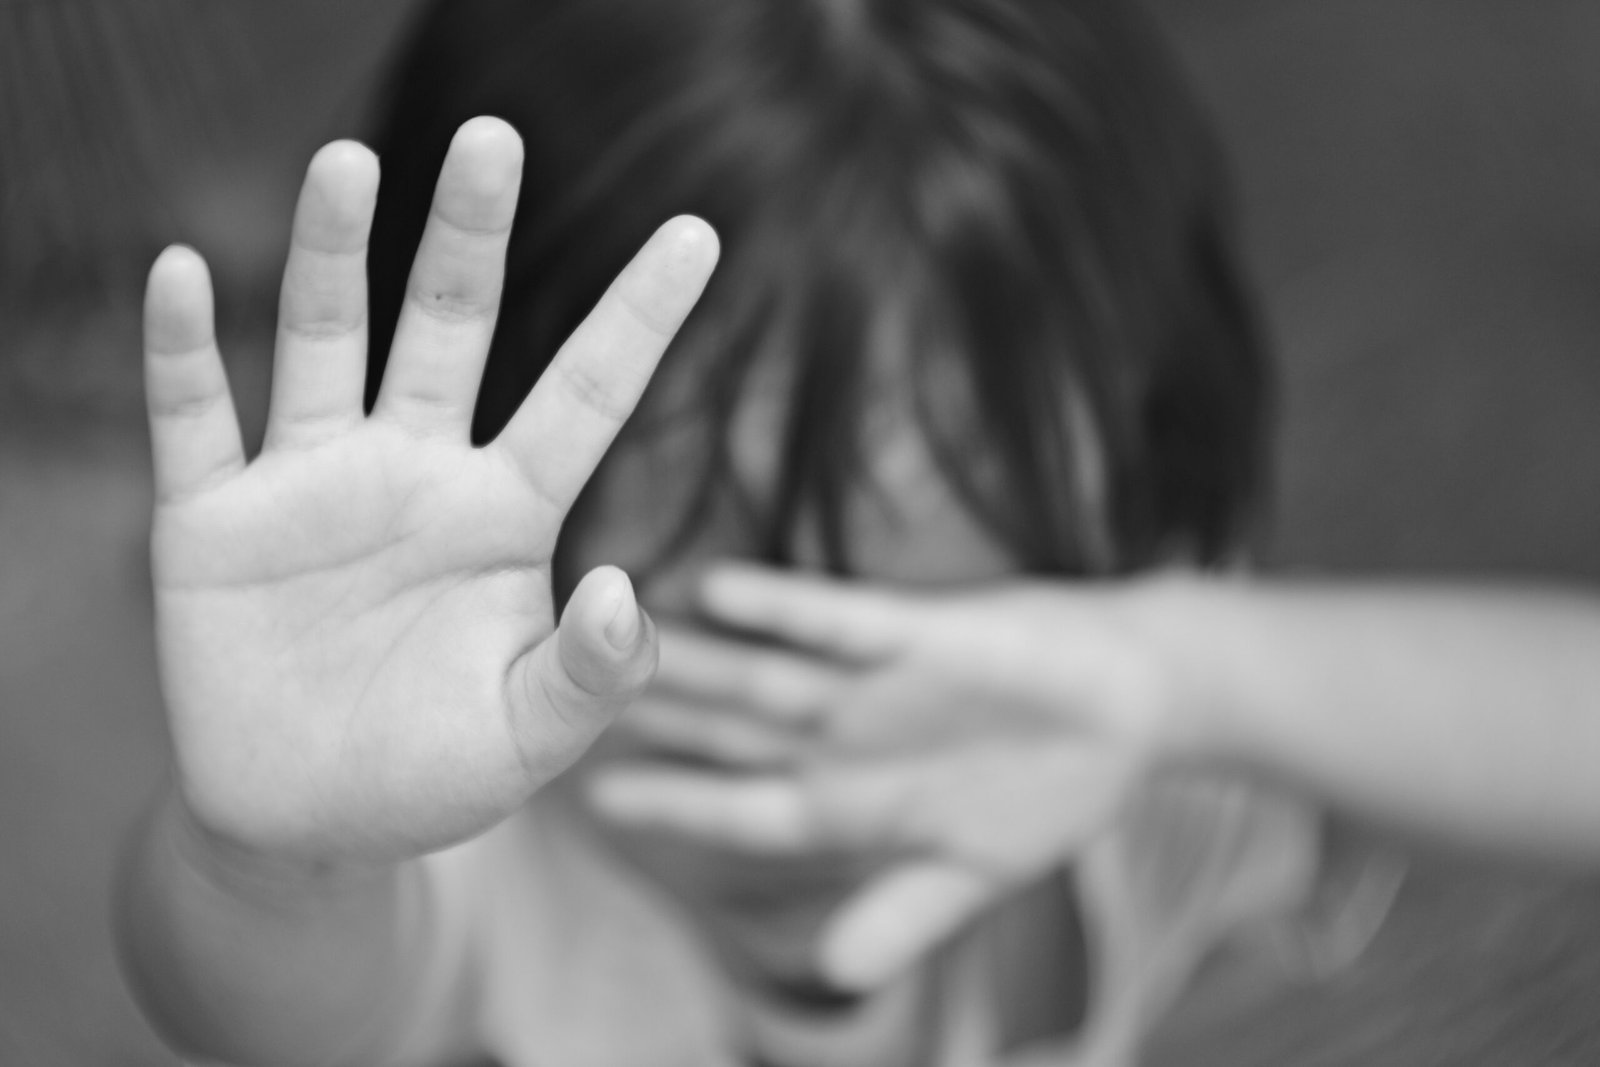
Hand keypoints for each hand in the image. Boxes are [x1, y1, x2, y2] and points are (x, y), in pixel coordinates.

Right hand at [144, 118, 717, 866]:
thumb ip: (593, 674)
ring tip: (348, 161)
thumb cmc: (437, 773)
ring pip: (323, 341)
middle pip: (449, 327)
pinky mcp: (213, 523)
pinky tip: (183, 273)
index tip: (701, 232)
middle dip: (468, 235)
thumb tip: (627, 591)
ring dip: (330, 253)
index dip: (641, 315)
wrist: (310, 820)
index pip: (587, 392)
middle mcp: (416, 472)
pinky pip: (195, 419)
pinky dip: (183, 350)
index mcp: (507, 513)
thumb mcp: (533, 737)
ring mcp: (311, 485)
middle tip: (492, 137)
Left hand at [590, 562, 1176, 990]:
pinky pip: (837, 619)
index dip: (674, 804)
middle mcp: (845, 739)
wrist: (1132, 707)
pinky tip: (717, 588)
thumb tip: (837, 980)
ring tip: (616, 635)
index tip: (597, 800)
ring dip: (694, 660)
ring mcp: (875, 685)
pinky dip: (782, 607)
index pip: (741, 808)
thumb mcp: (979, 870)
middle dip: (656, 722)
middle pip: (730, 734)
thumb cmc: (1046, 791)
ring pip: (764, 675)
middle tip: (568, 699)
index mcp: (852, 804)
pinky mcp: (920, 630)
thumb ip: (906, 916)